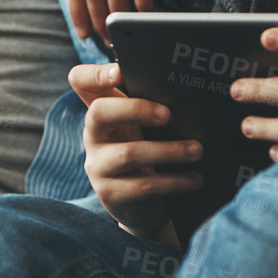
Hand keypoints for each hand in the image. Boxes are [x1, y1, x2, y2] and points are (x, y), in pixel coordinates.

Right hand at [71, 63, 202, 237]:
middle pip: (99, 112)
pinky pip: (143, 186)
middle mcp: (93, 135)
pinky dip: (174, 181)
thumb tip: (191, 91)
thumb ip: (155, 104)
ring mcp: (98, 165)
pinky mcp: (110, 194)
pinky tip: (195, 178)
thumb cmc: (150, 153)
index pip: (81, 81)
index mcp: (102, 110)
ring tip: (197, 150)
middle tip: (168, 114)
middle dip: (135, 109)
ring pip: (128, 153)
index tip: (120, 72)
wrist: (145, 205)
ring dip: (169, 150)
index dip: (95, 74)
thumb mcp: (147, 126)